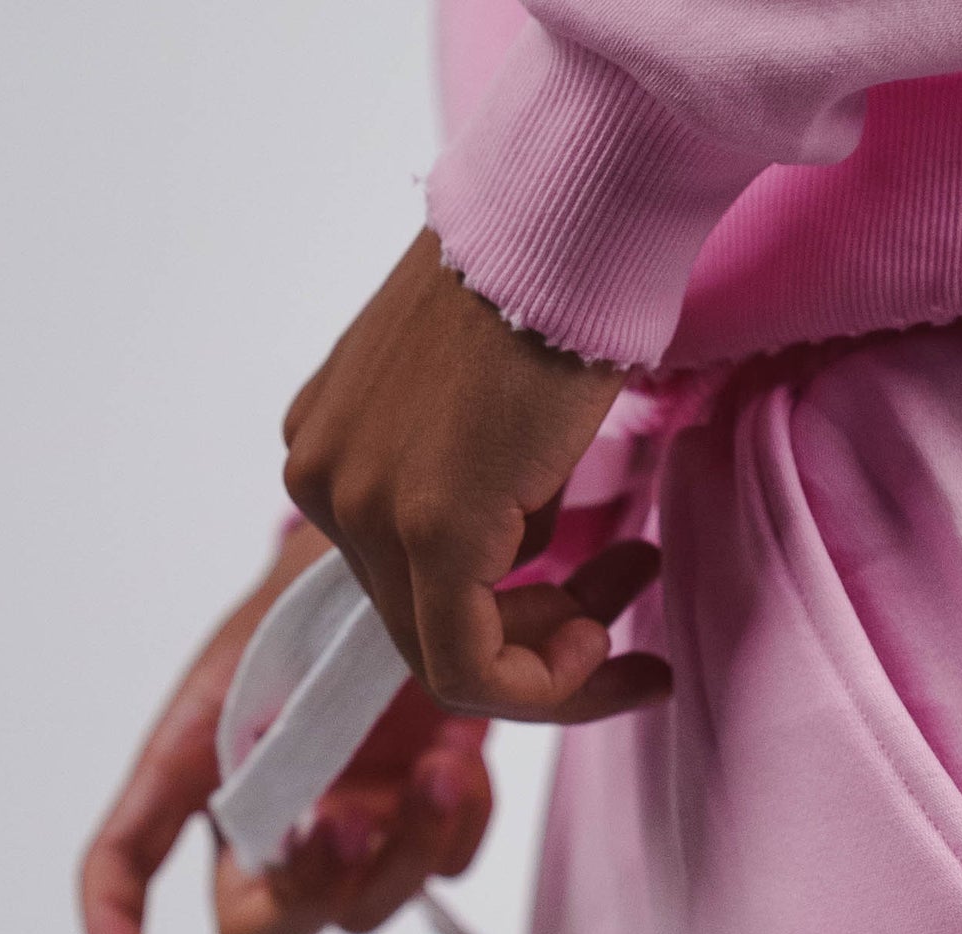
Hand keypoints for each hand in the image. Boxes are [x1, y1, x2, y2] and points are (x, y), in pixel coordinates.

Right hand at [79, 522, 664, 933]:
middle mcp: (270, 828)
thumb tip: (288, 796)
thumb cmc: (315, 609)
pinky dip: (461, 818)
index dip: (113, 916)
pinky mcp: (422, 831)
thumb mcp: (262, 644)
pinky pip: (447, 865)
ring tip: (444, 764)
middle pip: (264, 929)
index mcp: (202, 777)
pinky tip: (460, 754)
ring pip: (368, 908)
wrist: (416, 581)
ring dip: (409, 846)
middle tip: (350, 822)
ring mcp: (350, 838)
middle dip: (309, 892)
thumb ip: (250, 720)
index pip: (129, 859)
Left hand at [282, 226, 638, 722]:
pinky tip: (605, 633)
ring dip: (557, 656)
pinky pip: (468, 668)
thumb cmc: (551, 289)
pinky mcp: (422, 529)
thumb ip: (476, 484)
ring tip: (635, 592)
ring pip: (450, 657)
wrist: (569, 223)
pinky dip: (545, 681)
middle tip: (628, 609)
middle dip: (541, 638)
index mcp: (331, 445)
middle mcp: (326, 479)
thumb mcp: (485, 406)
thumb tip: (521, 559)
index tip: (596, 612)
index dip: (512, 620)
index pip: (407, 586)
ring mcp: (364, 507)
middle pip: (427, 627)